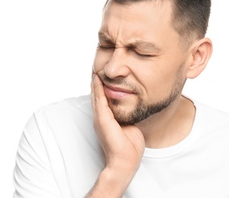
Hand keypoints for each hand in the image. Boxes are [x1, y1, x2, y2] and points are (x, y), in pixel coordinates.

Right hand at [88, 73, 144, 196]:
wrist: (125, 161)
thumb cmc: (129, 146)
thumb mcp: (129, 126)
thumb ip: (127, 115)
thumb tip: (133, 106)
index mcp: (107, 119)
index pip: (103, 99)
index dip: (103, 87)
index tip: (104, 74)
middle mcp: (101, 117)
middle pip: (97, 95)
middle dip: (97, 81)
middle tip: (96, 67)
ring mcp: (100, 118)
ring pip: (96, 95)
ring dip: (95, 82)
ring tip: (95, 68)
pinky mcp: (102, 120)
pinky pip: (99, 100)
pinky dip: (97, 89)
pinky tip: (97, 79)